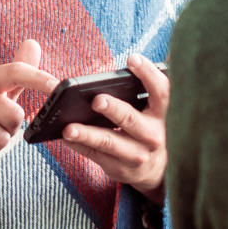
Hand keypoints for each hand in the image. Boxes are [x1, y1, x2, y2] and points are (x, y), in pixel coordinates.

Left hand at [61, 53, 168, 202]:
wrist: (159, 171)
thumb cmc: (150, 127)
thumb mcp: (156, 109)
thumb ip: (150, 86)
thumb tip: (149, 56)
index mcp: (163, 113)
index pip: (161, 90)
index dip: (148, 73)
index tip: (133, 58)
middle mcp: (153, 135)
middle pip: (130, 118)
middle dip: (113, 109)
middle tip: (96, 100)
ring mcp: (137, 154)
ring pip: (109, 142)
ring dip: (87, 134)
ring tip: (68, 127)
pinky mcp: (119, 168)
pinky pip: (95, 156)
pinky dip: (79, 145)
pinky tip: (64, 136)